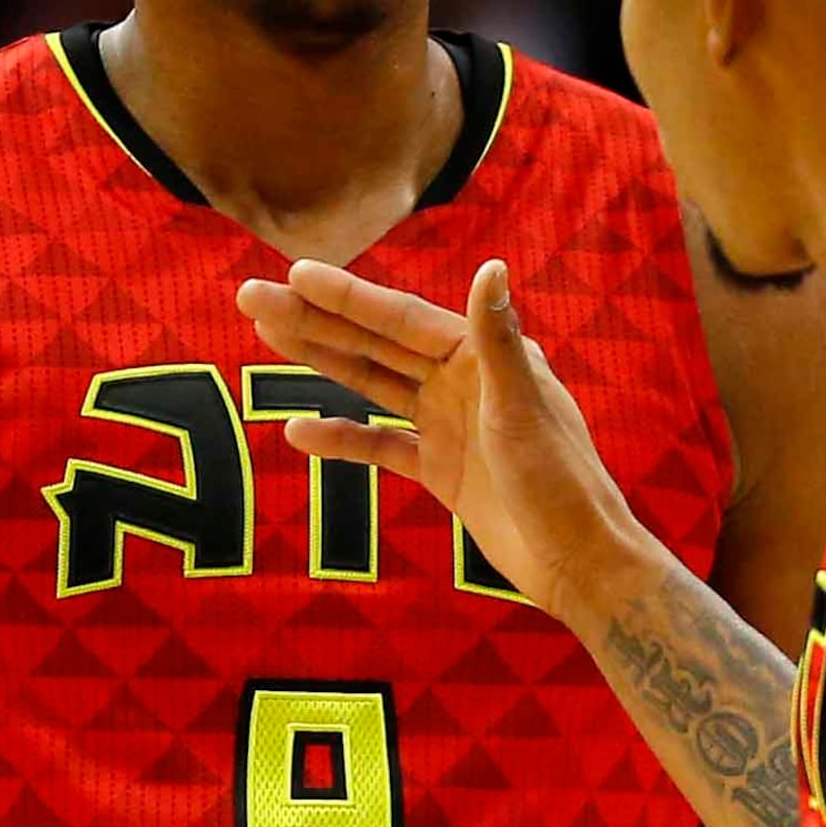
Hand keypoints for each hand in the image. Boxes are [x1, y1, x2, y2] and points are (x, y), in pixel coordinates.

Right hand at [236, 257, 646, 621]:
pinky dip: (340, 440)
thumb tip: (492, 266)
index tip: (295, 274)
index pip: (401, 318)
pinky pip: (378, 446)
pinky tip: (297, 431)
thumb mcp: (522, 409)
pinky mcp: (438, 468)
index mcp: (482, 356)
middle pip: (373, 343)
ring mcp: (445, 423)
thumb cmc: (561, 480)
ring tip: (263, 336)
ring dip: (318, 362)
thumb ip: (497, 340)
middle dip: (313, 320)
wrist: (574, 560)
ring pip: (369, 384)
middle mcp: (460, 380)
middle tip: (251, 297)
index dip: (347, 297)